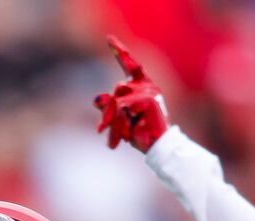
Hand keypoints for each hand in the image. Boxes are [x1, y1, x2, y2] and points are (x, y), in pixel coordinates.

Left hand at [93, 35, 168, 151]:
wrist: (157, 147)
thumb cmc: (140, 134)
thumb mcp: (119, 119)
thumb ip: (108, 107)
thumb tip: (97, 99)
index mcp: (141, 87)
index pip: (130, 66)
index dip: (120, 52)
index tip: (109, 39)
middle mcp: (147, 86)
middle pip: (117, 88)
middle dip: (108, 112)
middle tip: (100, 131)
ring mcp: (149, 91)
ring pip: (118, 100)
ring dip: (112, 120)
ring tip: (114, 137)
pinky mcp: (149, 100)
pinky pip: (122, 107)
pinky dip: (119, 122)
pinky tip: (126, 134)